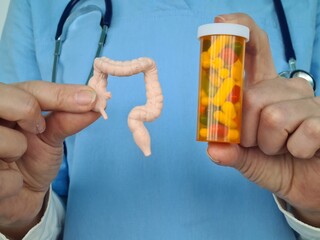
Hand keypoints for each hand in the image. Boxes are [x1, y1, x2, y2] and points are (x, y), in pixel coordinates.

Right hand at [0, 81, 98, 237]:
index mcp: (6, 103)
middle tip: (37, 129)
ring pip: (3, 138)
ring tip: (14, 159)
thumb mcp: (51, 135)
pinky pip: (3, 177)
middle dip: (28, 112)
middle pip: (6, 99)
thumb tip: (96, 102)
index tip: (89, 101)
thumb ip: (67, 119)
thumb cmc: (34, 158)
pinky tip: (8, 181)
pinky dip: (13, 183)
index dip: (59, 95)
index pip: (29, 89)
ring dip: (18, 152)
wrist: (19, 194)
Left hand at [207, 13, 319, 226]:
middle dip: (246, 131)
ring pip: (274, 116)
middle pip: (252, 96)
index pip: (256, 50)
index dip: (241, 31)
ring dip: (271, 144)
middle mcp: (288, 88)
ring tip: (282, 149)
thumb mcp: (248, 159)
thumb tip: (213, 148)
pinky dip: (296, 151)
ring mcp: (311, 101)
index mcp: (266, 89)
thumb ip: (232, 152)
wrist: (310, 185)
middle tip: (258, 143)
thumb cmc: (277, 165)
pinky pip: (302, 133)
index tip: (220, 21)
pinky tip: (304, 151)